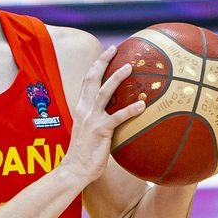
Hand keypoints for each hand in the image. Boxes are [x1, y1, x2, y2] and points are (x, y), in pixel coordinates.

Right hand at [54, 45, 145, 194]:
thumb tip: (116, 115)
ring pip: (104, 92)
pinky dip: (130, 109)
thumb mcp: (89, 131)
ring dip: (116, 78)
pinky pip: (117, 117)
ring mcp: (91, 119)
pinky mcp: (100, 131)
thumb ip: (99, 120)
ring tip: (130, 67)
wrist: (74, 169)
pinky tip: (143, 104)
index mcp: (81, 108)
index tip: (107, 53)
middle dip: (102, 62)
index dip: (96, 65)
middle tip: (114, 48)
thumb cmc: (84, 154)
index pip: (87, 81)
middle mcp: (84, 110)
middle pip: (92, 79)